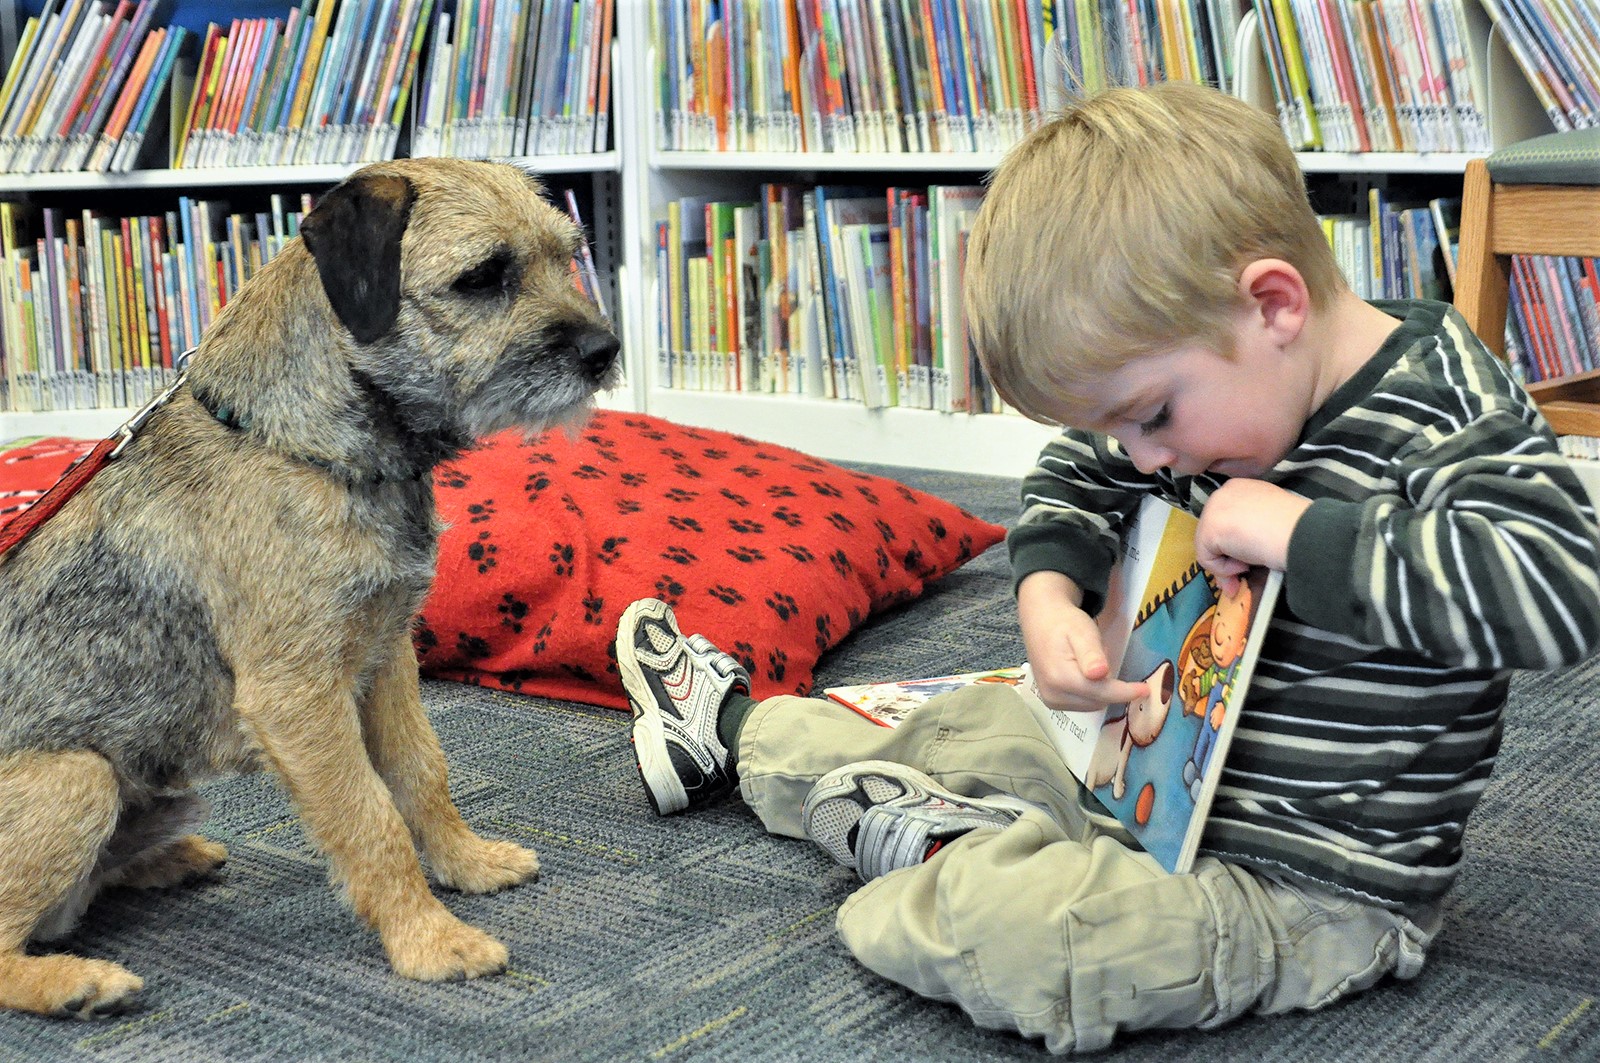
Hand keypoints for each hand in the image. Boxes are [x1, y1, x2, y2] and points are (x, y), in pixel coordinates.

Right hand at [1017, 570, 1151, 711]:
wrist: (1041, 621)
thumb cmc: (1064, 622)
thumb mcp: (1081, 631)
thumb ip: (1091, 653)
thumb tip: (1099, 673)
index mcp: (1060, 677)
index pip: (1101, 692)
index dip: (1126, 692)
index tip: (1147, 690)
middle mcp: (1053, 694)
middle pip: (1098, 701)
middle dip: (1114, 689)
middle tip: (1116, 666)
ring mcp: (1051, 700)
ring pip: (1092, 705)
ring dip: (1103, 692)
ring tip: (1098, 667)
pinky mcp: (1052, 702)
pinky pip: (1083, 704)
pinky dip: (1093, 694)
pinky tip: (1090, 676)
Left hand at [1194, 479, 1310, 594]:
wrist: (1301, 533)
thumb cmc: (1295, 527)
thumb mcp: (1268, 523)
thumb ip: (1249, 532)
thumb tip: (1239, 559)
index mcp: (1239, 488)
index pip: (1225, 520)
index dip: (1233, 543)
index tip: (1248, 558)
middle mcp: (1222, 493)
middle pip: (1212, 533)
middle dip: (1226, 557)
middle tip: (1245, 572)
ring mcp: (1213, 510)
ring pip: (1207, 547)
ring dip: (1227, 564)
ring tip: (1250, 566)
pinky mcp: (1209, 529)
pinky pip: (1207, 559)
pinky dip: (1224, 569)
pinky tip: (1246, 564)